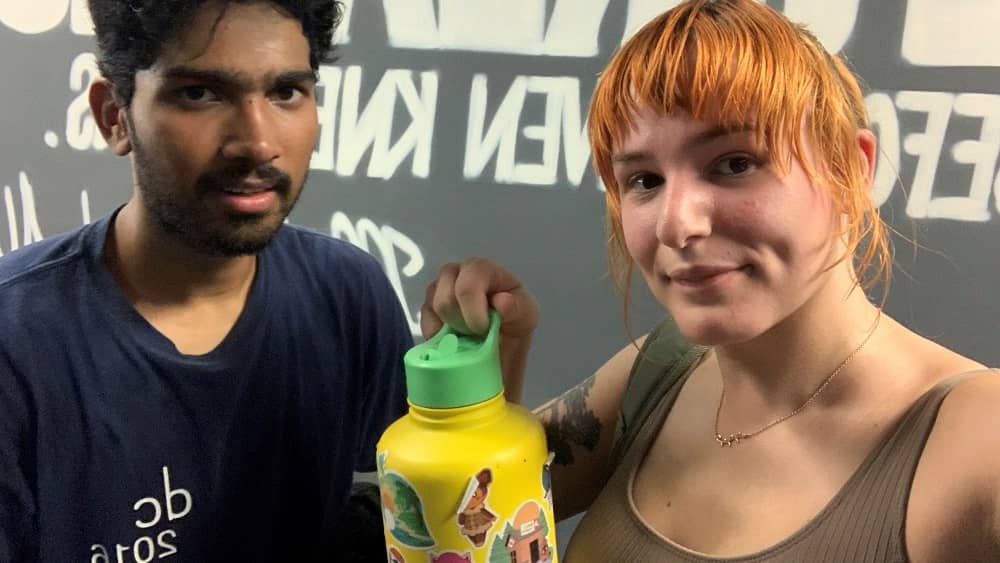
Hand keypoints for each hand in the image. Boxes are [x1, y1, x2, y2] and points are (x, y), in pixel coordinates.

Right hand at [421, 257, 538, 402]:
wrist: (501, 342)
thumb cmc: (514, 322)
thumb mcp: (526, 317)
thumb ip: (518, 308)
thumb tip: (501, 301)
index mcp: (483, 269)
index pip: (469, 280)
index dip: (473, 308)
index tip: (483, 328)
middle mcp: (457, 272)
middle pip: (446, 297)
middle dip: (462, 323)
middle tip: (477, 334)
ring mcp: (439, 288)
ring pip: (433, 309)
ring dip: (451, 329)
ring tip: (468, 336)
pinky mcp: (427, 307)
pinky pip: (425, 322)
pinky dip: (439, 336)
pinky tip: (455, 339)